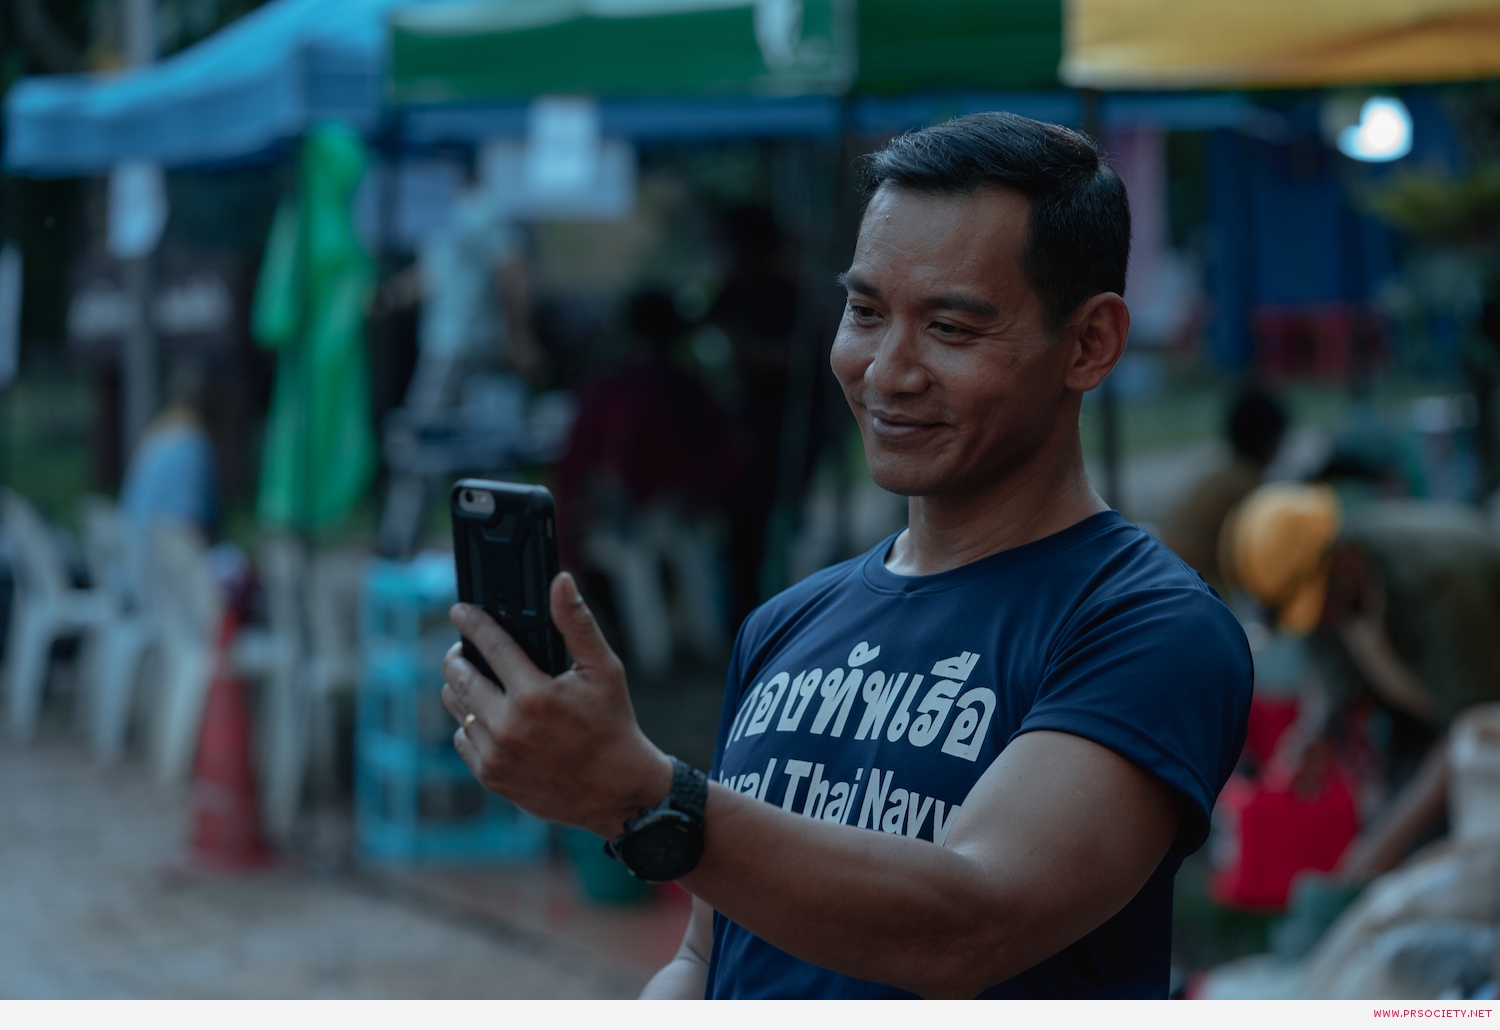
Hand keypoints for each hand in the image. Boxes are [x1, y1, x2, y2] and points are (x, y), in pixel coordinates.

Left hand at [440, 572, 672, 838]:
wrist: (616, 790)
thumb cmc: (612, 724)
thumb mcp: (605, 669)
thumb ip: (577, 623)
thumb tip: (560, 581)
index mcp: (535, 695)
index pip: (489, 645)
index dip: (471, 622)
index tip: (459, 610)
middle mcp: (508, 725)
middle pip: (459, 676)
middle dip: (458, 655)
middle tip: (465, 648)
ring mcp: (495, 754)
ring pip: (456, 706)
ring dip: (460, 687)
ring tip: (476, 679)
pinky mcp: (490, 776)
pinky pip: (462, 738)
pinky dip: (469, 722)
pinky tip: (489, 716)